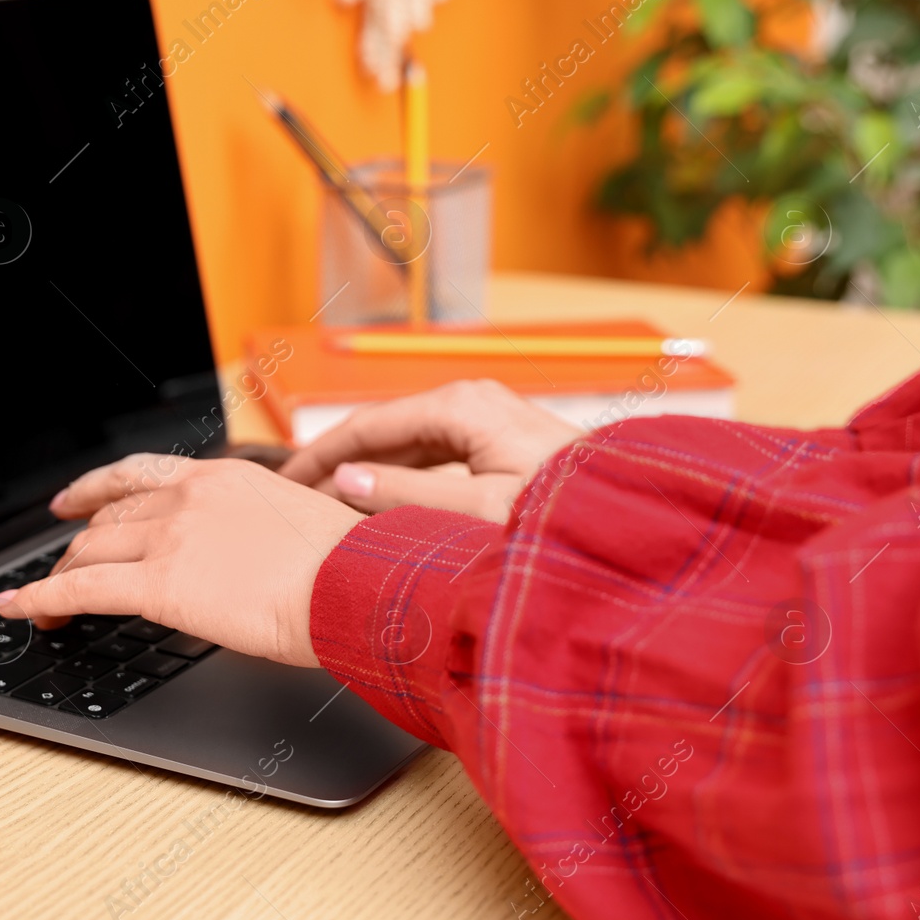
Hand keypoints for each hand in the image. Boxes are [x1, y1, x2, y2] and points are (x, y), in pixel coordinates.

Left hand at [0, 455, 364, 665]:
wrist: (355, 584)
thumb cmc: (347, 567)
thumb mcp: (298, 527)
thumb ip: (257, 531)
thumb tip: (247, 557)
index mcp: (223, 477)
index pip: (140, 476)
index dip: (96, 490)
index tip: (74, 502)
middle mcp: (188, 496)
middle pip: (108, 515)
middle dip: (76, 542)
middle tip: (58, 564)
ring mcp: (169, 536)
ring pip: (88, 551)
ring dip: (57, 577)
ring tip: (39, 602)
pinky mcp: (158, 584)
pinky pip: (79, 590)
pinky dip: (40, 599)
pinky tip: (19, 610)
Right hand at [277, 379, 580, 521]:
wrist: (633, 517)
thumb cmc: (565, 514)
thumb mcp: (474, 510)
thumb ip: (404, 493)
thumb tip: (346, 479)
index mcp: (460, 406)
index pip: (367, 424)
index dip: (320, 455)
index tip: (286, 480)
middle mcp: (472, 401)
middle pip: (385, 429)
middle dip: (339, 461)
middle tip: (297, 495)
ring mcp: (488, 417)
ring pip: (409, 441)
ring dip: (370, 469)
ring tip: (333, 502)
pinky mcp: (501, 439)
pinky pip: (434, 452)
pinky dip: (402, 473)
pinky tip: (387, 499)